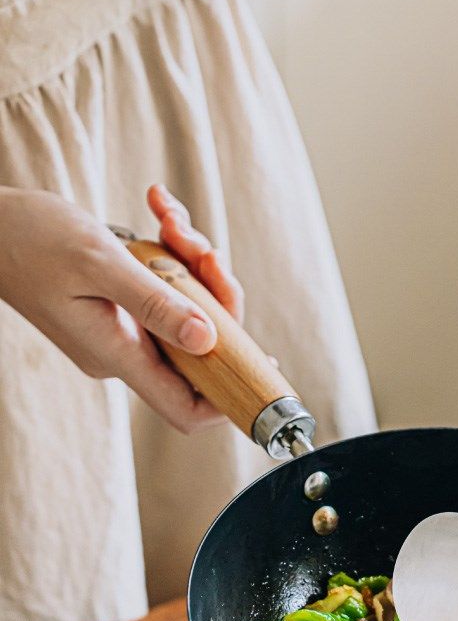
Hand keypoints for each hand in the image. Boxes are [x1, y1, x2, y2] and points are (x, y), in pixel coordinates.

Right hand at [0, 185, 243, 433]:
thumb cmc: (33, 239)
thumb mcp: (101, 265)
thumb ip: (155, 304)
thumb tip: (208, 340)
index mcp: (119, 354)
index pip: (186, 407)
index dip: (228, 397)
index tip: (260, 363)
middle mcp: (127, 350)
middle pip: (202, 342)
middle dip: (214, 291)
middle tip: (199, 248)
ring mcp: (126, 328)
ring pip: (188, 305)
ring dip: (192, 260)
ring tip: (168, 219)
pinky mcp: (126, 305)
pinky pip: (168, 286)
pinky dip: (172, 251)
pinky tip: (159, 213)